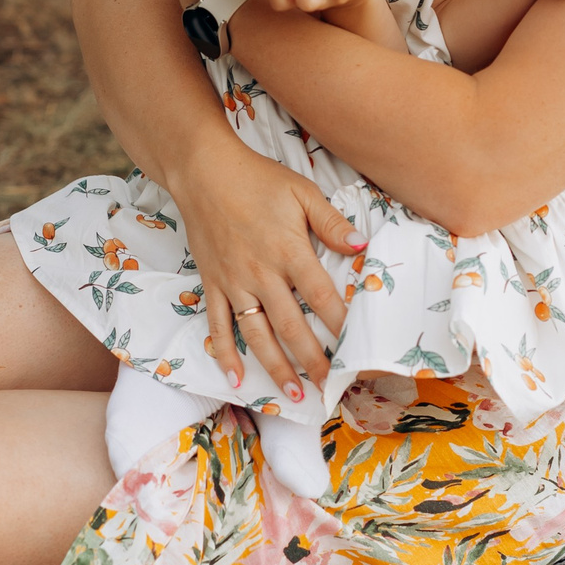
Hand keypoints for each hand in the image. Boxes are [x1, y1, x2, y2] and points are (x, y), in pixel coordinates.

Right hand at [165, 135, 363, 397]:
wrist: (203, 171)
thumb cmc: (257, 179)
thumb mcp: (302, 192)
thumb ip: (331, 223)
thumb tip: (361, 247)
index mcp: (289, 251)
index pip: (321, 297)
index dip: (340, 325)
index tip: (357, 349)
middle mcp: (261, 274)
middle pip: (291, 326)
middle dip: (312, 359)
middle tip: (328, 386)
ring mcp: (234, 283)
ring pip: (256, 334)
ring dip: (275, 367)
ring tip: (293, 393)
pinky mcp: (212, 284)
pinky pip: (218, 325)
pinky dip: (225, 354)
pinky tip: (236, 378)